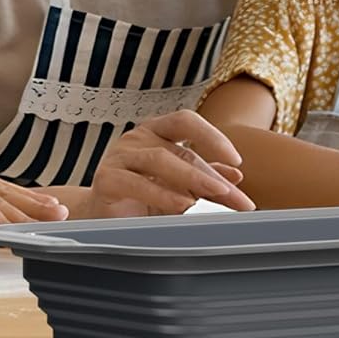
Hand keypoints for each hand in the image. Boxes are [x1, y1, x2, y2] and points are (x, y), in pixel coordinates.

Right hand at [83, 110, 254, 219]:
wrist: (101, 217)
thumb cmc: (140, 197)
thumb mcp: (178, 186)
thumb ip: (204, 178)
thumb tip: (235, 176)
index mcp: (155, 132)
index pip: (185, 121)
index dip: (212, 136)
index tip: (237, 160)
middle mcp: (137, 138)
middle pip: (179, 149)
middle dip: (212, 175)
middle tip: (236, 196)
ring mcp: (120, 156)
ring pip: (160, 160)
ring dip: (193, 178)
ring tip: (217, 194)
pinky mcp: (107, 179)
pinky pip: (137, 183)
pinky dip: (163, 194)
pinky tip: (183, 204)